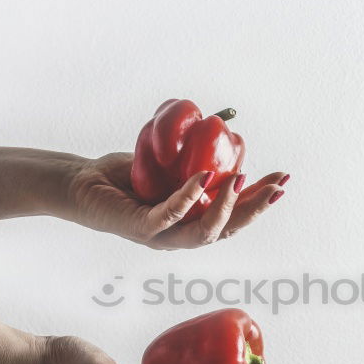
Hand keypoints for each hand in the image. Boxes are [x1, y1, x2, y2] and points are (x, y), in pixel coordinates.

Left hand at [66, 152, 287, 248]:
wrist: (81, 184)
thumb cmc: (124, 176)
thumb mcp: (167, 164)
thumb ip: (194, 158)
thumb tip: (223, 127)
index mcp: (191, 223)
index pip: (234, 217)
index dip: (260, 200)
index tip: (283, 179)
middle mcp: (180, 236)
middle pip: (228, 230)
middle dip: (256, 207)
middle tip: (278, 184)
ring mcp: (161, 236)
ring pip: (205, 232)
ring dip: (228, 207)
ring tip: (243, 179)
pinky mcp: (140, 228)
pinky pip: (170, 215)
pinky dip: (190, 196)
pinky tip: (205, 177)